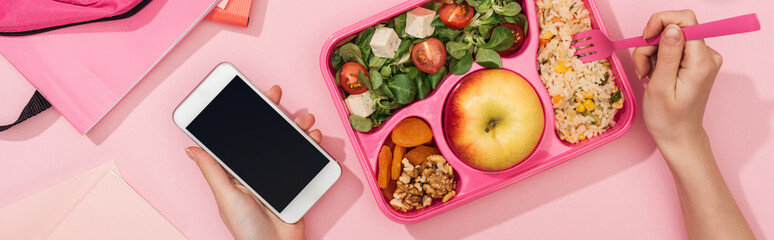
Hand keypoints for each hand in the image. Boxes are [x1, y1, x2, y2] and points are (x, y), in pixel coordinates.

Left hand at [185, 85, 318, 239]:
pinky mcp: (297, 185)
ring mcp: (278, 176)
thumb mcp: (226, 195)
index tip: (252, 95)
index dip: (247, 115)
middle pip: (267, 134)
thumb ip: (212, 170)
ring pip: (289, 143)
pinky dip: (312, 147)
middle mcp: (257, 171)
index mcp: (237, 171)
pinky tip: (314, 139)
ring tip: (305, 120)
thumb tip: (191, 147)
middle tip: (277, 95)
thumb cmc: (246, 229)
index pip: (242, 137)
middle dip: (274, 114)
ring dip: (297, 127)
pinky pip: (305, 160)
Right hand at [632, 10, 722, 143]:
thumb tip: (672, 28)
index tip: (646, 39)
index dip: (661, 22)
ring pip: (669, 38)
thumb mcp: (660, 86)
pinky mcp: (694, 62)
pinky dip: (657, 58)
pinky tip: (654, 75)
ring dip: (651, 53)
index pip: (685, 20)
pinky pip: (672, 48)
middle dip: (651, 44)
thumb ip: (668, 54)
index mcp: (701, 61)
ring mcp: (702, 58)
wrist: (678, 136)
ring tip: (648, 75)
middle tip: (643, 68)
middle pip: (674, 29)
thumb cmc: (668, 118)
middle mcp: (707, 55)